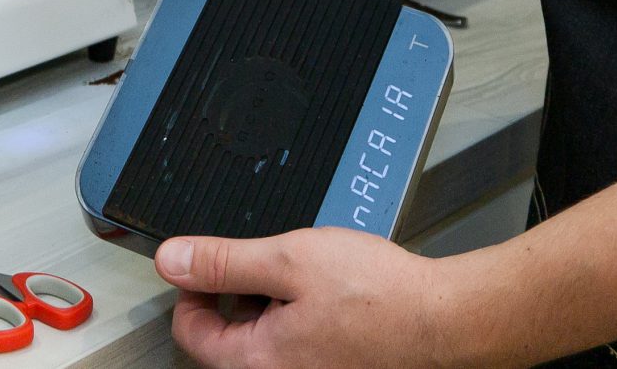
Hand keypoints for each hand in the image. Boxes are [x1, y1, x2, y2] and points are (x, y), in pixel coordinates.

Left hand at [157, 229, 489, 368]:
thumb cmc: (380, 297)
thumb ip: (224, 261)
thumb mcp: (289, 258)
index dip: (195, 286)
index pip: (191, 330)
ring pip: (267, 342)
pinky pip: (301, 348)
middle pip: (230, 339)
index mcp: (254, 363)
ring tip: (311, 277)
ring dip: (277, 306)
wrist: (444, 320)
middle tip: (272, 263)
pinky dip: (306, 320)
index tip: (209, 263)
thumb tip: (172, 260)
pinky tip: (333, 297)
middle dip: (244, 294)